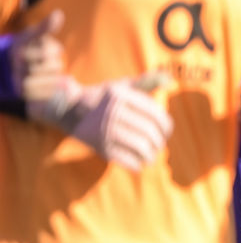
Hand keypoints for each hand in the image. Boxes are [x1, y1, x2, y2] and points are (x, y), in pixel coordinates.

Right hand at [9, 10, 65, 101]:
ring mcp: (19, 79)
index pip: (47, 51)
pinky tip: (51, 81)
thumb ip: (46, 26)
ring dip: (55, 74)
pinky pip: (47, 92)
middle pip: (51, 65)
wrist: (9, 68)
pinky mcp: (24, 92)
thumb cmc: (27, 48)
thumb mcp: (33, 35)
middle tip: (52, 61)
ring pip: (52, 78)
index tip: (56, 48)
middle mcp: (17, 64)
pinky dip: (53, 86)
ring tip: (50, 70)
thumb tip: (58, 14)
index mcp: (19, 48)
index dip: (55, 49)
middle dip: (55, 62)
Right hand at [29, 75, 173, 170]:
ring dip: (151, 155)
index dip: (166, 126)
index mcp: (119, 95)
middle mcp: (111, 112)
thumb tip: (168, 78)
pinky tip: (138, 161)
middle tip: (158, 144)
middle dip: (159, 142)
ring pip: (142, 148)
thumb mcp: (121, 86)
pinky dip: (137, 164)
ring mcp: (104, 130)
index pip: (155, 114)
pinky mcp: (100, 147)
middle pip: (150, 132)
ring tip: (150, 155)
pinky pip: (129, 160)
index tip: (166, 131)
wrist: (70, 112)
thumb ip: (145, 82)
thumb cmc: (105, 99)